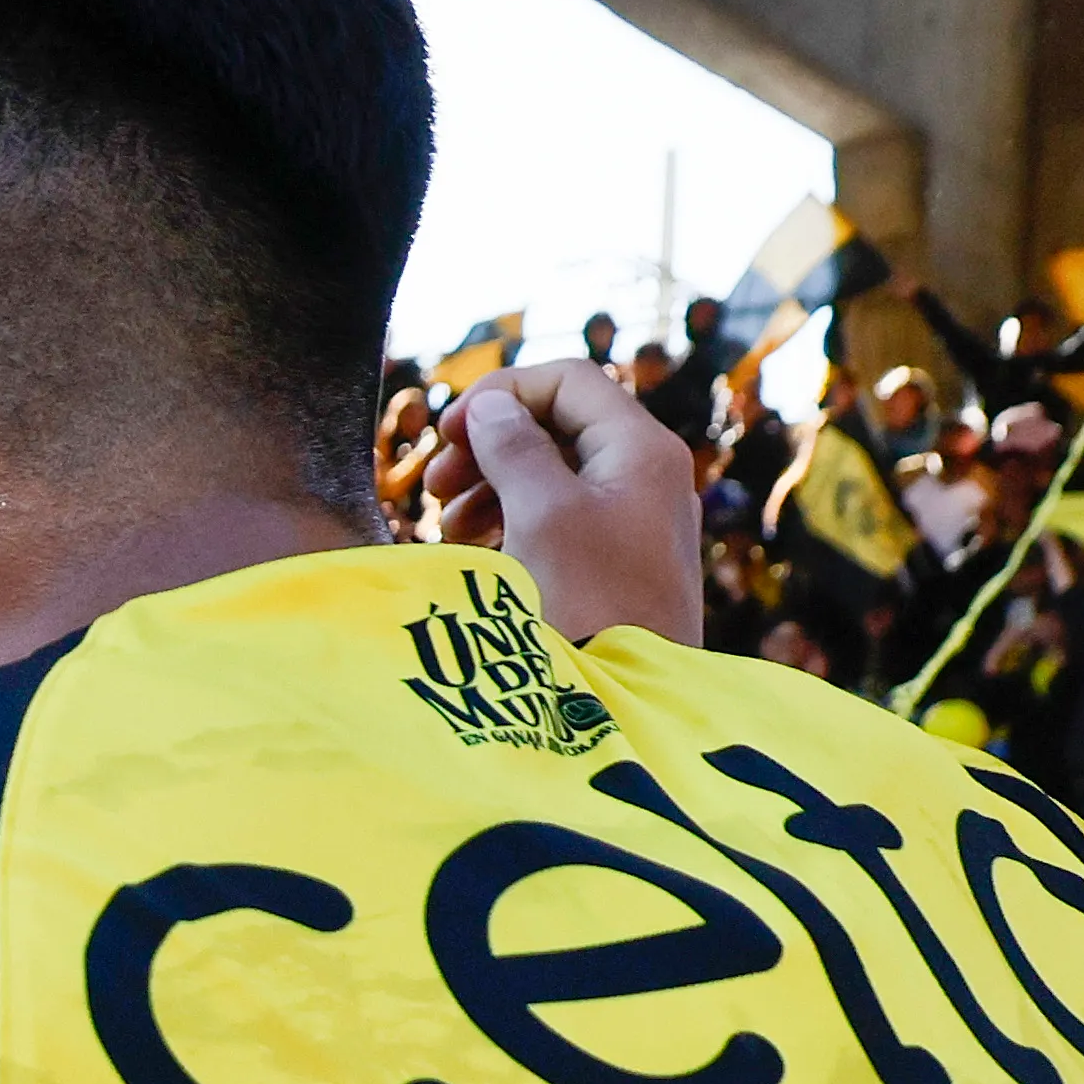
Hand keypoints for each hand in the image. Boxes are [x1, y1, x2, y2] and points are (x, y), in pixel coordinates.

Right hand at [422, 362, 702, 643]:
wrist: (630, 703)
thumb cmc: (590, 603)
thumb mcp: (542, 514)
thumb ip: (514, 448)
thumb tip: (494, 408)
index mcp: (641, 450)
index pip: (567, 381)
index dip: (502, 394)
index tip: (448, 432)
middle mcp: (647, 476)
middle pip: (558, 424)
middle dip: (490, 443)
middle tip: (437, 482)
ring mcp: (636, 520)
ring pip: (554, 472)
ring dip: (492, 484)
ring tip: (450, 523)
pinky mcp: (619, 562)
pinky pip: (561, 516)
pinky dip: (513, 518)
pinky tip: (478, 549)